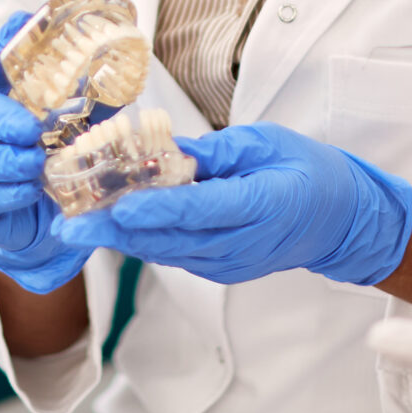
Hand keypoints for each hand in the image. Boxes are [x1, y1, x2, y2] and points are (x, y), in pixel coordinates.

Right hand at [0, 15, 92, 292]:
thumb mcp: (64, 123)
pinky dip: (8, 194)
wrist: (36, 215)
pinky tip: (30, 190)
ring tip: (37, 164)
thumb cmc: (46, 156)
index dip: (1, 44)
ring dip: (8, 162)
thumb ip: (79, 98)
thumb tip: (118, 71)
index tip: (22, 24)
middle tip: (31, 130)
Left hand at [57, 122, 411, 286]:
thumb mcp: (267, 143)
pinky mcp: (220, 269)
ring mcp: (230, 263)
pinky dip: (142, 242)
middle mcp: (241, 243)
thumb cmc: (310, 172)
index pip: (199, 210)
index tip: (115, 207)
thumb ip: (217, 151)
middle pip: (170, 240)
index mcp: (261, 205)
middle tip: (68, 225)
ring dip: (120, 240)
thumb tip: (167, 151)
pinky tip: (111, 227)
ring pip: (166, 253)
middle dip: (116, 233)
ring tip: (76, 225)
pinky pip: (174, 255)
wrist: (342, 222)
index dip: (154, 210)